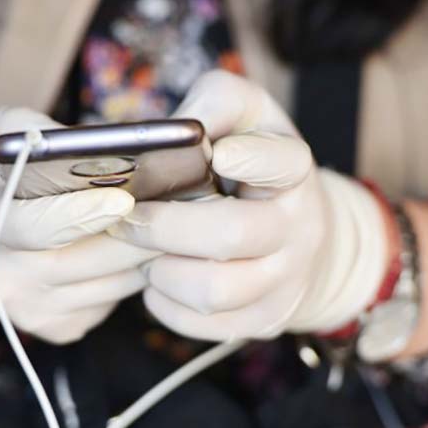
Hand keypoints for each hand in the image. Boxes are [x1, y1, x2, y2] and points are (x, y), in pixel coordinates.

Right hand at [0, 109, 157, 344]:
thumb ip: (43, 138)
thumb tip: (107, 149)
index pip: (37, 227)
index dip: (82, 214)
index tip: (124, 197)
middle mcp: (2, 277)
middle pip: (88, 260)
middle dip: (139, 231)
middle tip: (179, 201)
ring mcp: (29, 310)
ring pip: (112, 284)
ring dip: (146, 252)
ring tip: (166, 219)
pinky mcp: (56, 328)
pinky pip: (113, 301)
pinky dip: (133, 274)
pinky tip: (134, 246)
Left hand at [107, 71, 387, 341]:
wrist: (300, 232)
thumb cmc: (253, 161)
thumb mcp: (246, 115)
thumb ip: (215, 103)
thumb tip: (178, 129)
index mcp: (293, 170)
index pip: (284, 164)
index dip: (253, 160)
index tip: (218, 154)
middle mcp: (298, 227)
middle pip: (231, 235)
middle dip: (166, 227)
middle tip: (128, 218)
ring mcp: (286, 280)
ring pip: (214, 291)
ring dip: (163, 272)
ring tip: (145, 253)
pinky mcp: (264, 319)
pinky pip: (203, 324)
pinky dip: (166, 304)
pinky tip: (158, 280)